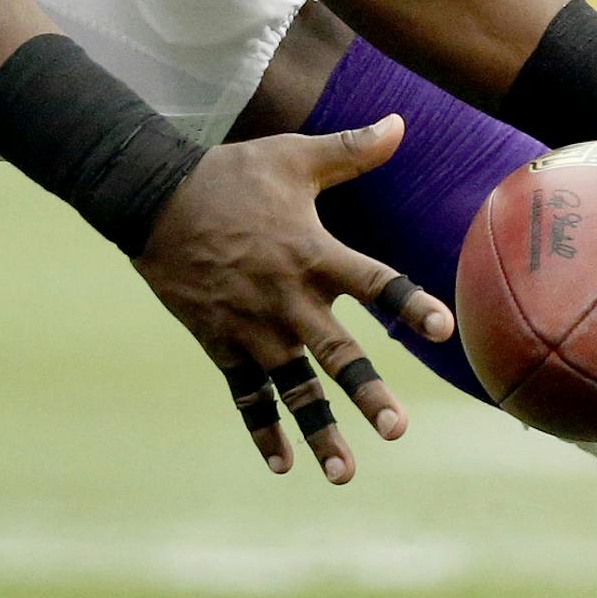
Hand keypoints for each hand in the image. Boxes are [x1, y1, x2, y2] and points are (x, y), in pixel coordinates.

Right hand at [132, 114, 455, 484]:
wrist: (152, 200)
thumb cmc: (230, 176)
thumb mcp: (293, 158)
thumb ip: (351, 150)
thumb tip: (401, 124)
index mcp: (313, 254)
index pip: (374, 283)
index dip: (409, 304)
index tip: (444, 328)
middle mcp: (288, 299)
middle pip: (335, 353)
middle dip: (366, 393)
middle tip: (396, 430)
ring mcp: (253, 327)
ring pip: (292, 388)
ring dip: (317, 431)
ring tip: (344, 473)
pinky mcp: (221, 343)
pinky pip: (246, 394)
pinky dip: (262, 429)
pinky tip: (281, 464)